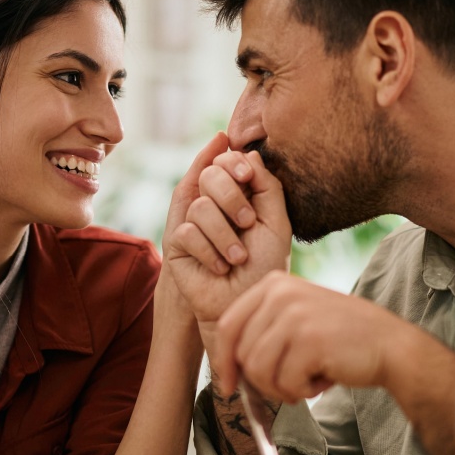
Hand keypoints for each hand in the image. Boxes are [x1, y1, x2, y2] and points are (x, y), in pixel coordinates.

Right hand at [164, 134, 291, 335]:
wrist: (247, 302)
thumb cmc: (265, 266)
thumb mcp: (276, 222)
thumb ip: (266, 185)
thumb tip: (247, 152)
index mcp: (238, 195)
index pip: (226, 162)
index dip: (233, 163)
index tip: (247, 176)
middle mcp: (214, 205)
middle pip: (209, 175)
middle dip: (232, 198)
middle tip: (248, 223)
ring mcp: (194, 223)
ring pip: (201, 207)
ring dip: (225, 236)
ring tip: (238, 258)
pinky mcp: (178, 244)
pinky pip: (188, 232)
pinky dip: (210, 253)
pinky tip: (220, 269)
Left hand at [214, 272, 424, 401]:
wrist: (391, 346)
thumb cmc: (342, 339)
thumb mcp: (297, 318)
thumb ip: (263, 331)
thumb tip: (227, 369)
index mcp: (274, 284)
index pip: (228, 325)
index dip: (224, 361)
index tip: (228, 385)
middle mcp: (281, 294)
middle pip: (242, 354)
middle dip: (262, 382)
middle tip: (291, 385)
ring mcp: (295, 316)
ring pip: (259, 372)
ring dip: (283, 388)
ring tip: (309, 379)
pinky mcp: (310, 341)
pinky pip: (285, 383)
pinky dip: (303, 391)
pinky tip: (324, 378)